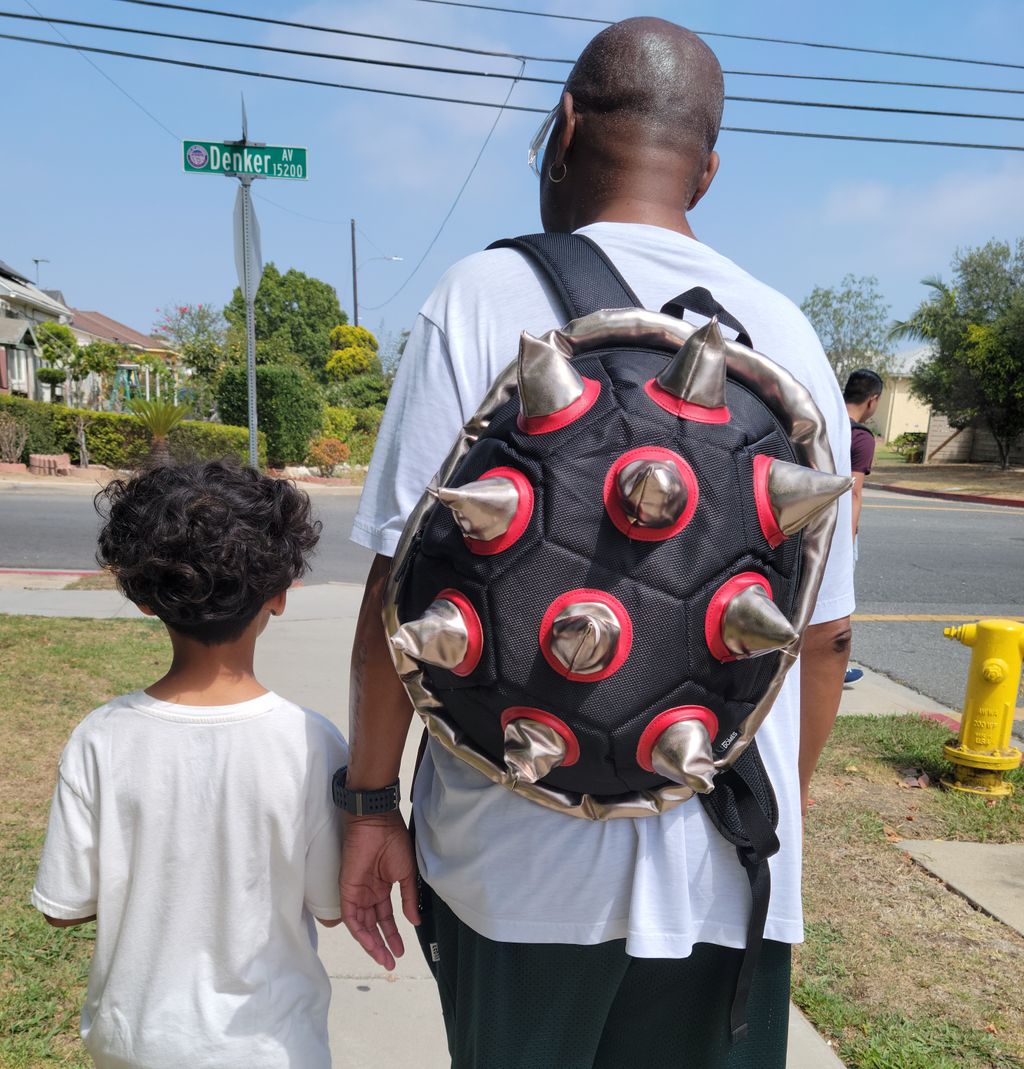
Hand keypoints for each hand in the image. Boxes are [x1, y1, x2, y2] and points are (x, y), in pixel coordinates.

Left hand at [340, 811, 420, 969]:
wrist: (377, 823)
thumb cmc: (394, 842)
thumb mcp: (407, 873)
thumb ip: (409, 898)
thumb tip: (414, 921)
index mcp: (382, 888)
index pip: (385, 917)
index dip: (392, 934)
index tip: (401, 950)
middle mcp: (368, 893)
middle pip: (373, 925)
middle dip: (381, 944)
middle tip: (390, 961)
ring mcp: (357, 892)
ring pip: (361, 925)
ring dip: (371, 943)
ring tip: (383, 957)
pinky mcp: (347, 890)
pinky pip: (351, 916)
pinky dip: (359, 931)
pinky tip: (370, 943)